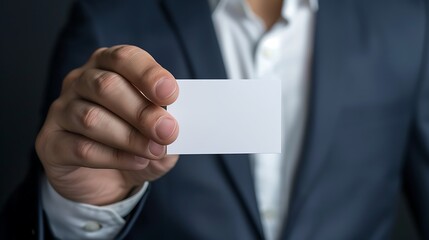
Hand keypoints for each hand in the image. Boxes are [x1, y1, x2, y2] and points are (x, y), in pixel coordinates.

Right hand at [36, 45, 178, 204]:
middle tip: (168, 131)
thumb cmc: (136, 144)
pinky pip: (80, 147)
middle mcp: (81, 82)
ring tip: (154, 150)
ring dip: (129, 137)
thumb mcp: (158, 133)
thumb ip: (167, 126)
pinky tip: (137, 162)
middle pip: (106, 86)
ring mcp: (61, 110)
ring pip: (91, 118)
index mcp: (109, 67)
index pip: (124, 58)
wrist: (109, 179)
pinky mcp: (51, 142)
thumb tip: (173, 125)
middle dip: (141, 111)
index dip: (148, 74)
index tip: (171, 94)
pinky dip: (113, 157)